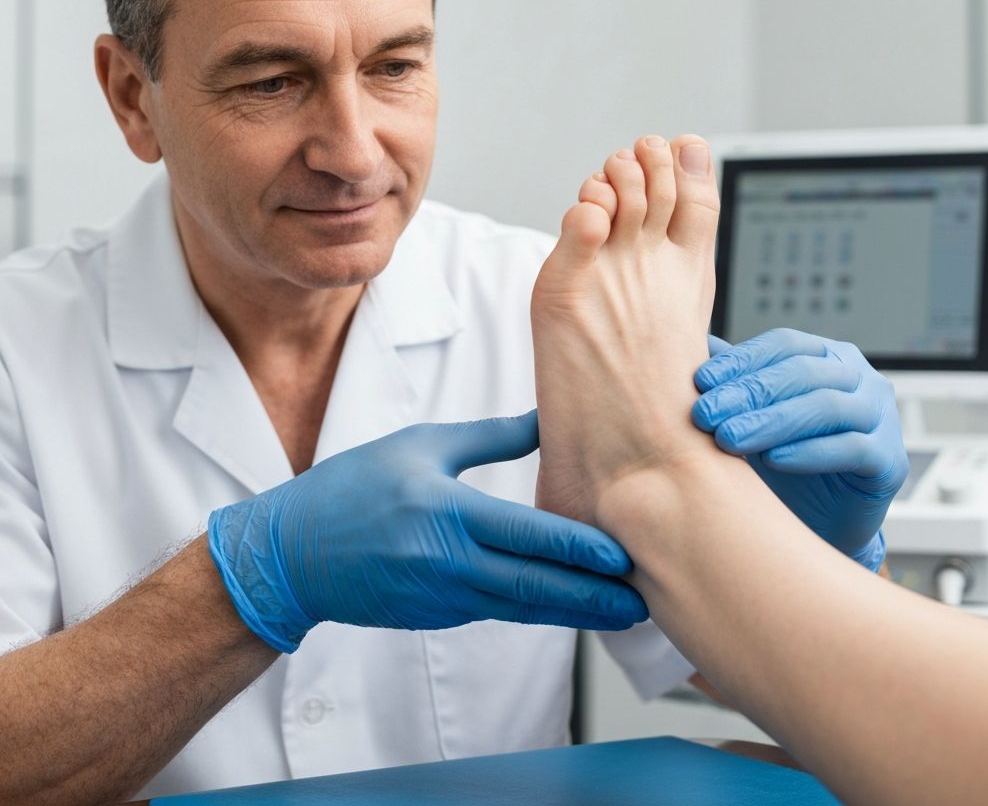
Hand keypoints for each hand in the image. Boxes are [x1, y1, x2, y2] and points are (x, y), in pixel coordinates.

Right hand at [208, 412, 648, 651]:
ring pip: (526, 609)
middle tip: (646, 603)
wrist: (293, 554)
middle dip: (596, 599)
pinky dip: (541, 613)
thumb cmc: (354, 487)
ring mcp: (445, 598)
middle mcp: (451, 564)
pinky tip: (570, 609)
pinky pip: (501, 613)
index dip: (583, 551)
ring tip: (623, 614)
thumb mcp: (420, 446)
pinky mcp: (440, 615)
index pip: (530, 537)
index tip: (625, 558)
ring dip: (577, 613)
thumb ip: (489, 436)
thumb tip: (546, 421)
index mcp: (447, 514)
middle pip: (539, 587)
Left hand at [692, 329, 907, 567]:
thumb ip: (726, 380)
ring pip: (827, 407)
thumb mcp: (748, 414)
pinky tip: (775, 460)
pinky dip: (811, 452)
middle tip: (704, 415)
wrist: (816, 521)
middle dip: (748, 393)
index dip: (740, 361)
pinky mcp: (889, 460)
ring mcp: (880, 416)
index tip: (699, 381)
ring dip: (772, 421)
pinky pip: (853, 448)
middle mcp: (857, 378)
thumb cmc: (779, 458)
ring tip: (728, 439)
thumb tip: (678, 344)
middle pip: (802, 372)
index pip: (782, 344)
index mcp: (824, 356)